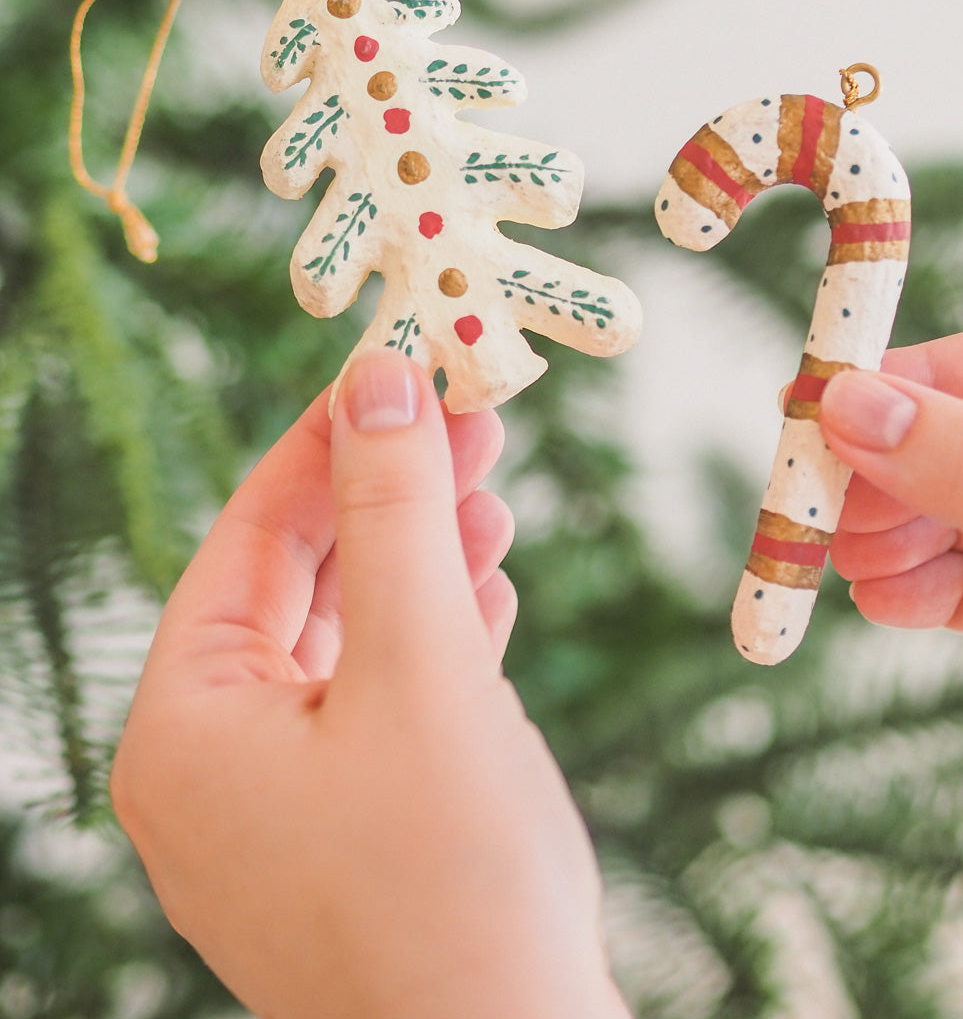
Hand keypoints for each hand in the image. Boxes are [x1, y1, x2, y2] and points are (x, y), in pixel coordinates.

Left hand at [111, 353, 628, 1018]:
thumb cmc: (454, 881)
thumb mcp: (423, 665)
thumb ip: (397, 515)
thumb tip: (381, 379)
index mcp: (184, 728)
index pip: (250, 537)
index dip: (328, 440)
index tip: (402, 366)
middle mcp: (209, 771)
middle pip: (299, 585)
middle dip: (392, 500)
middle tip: (475, 422)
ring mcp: (275, 815)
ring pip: (345, 642)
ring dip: (421, 565)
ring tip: (493, 501)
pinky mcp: (344, 842)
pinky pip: (374, 707)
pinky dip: (432, 643)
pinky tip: (489, 598)